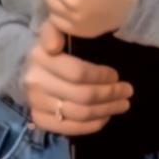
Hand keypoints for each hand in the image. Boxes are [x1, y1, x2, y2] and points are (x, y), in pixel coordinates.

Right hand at [23, 21, 131, 136]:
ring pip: (79, 114)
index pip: (77, 73)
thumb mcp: (54, 29)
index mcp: (40, 57)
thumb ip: (55, 29)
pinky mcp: (39, 119)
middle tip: (127, 91)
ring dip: (106, 110)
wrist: (31, 68)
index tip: (116, 75)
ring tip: (122, 104)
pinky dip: (91, 125)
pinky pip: (69, 129)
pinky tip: (105, 117)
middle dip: (110, 94)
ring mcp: (36, 103)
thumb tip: (54, 46)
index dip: (101, 76)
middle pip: (81, 96)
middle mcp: (35, 82)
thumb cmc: (54, 47)